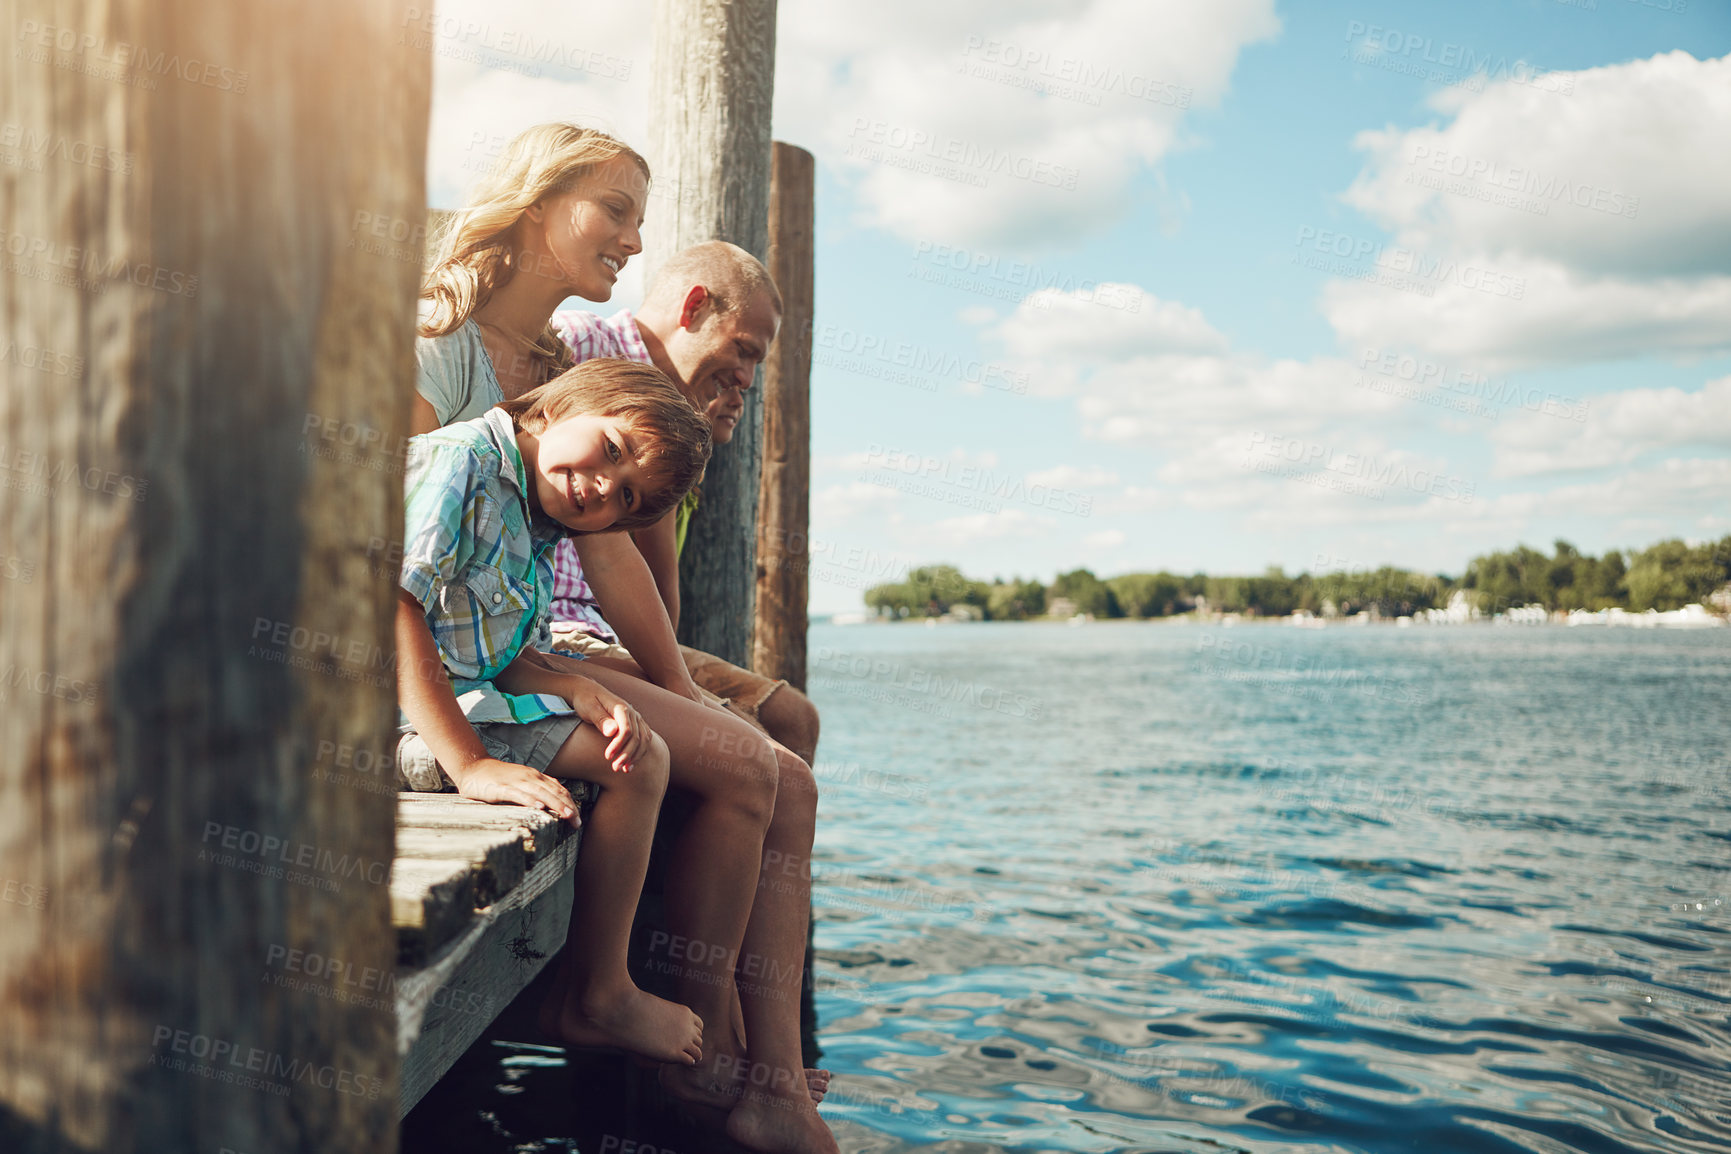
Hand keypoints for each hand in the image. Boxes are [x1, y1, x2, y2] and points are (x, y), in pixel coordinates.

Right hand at [451, 757, 579, 826]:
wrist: (473, 768)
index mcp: (535, 777)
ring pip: (540, 793)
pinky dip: (530, 800)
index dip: (570, 803)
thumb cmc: (498, 779)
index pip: (558, 789)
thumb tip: (554, 799)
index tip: (578, 818)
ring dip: (555, 804)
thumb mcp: (521, 782)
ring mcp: (516, 781)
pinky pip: (518, 794)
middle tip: (577, 822)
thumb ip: (536, 789)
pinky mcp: (501, 787)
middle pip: (553, 792)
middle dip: (567, 807)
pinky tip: (539, 808)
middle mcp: (529, 777)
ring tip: (567, 815)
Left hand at [564, 675, 651, 772]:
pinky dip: (639, 752)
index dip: (618, 745)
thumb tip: (612, 732)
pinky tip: (630, 764)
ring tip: (624, 770)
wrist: (587, 691)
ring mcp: (636, 718)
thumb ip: (601, 719)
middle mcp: (632, 713)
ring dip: (635, 756)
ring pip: (644, 740)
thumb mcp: (589, 708)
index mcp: (621, 708)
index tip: (607, 757)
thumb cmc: (585, 700)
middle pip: (637, 737)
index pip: (626, 730)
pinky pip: (643, 739)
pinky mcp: (635, 724)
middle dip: (627, 755)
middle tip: (614, 768)